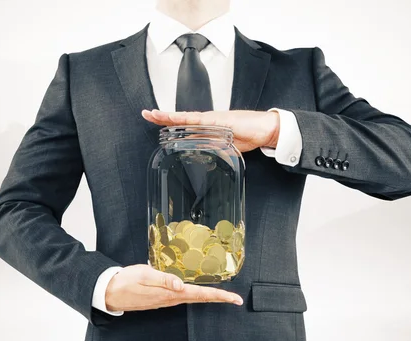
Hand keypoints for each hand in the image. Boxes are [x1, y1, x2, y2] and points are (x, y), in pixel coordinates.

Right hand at [104, 264, 242, 311]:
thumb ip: (163, 279)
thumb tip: (181, 285)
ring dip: (209, 297)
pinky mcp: (162, 298)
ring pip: (193, 298)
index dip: (218, 296)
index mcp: (170, 293)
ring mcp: (166, 300)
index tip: (234, 299)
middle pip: (200, 298)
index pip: (199, 295)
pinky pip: (184, 297)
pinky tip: (200, 292)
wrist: (110, 292)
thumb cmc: (126, 281)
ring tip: (223, 295)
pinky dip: (196, 295)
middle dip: (219, 298)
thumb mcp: (144, 275)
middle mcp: (171, 299)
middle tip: (236, 299)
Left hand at [141, 109, 279, 152]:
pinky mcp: (217, 120)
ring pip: (185, 117)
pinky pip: (197, 119)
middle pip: (180, 118)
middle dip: (163, 116)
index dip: (169, 121)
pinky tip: (173, 118)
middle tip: (146, 113)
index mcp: (207, 127)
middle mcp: (206, 121)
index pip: (184, 124)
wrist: (264, 129)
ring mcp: (210, 119)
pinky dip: (184, 118)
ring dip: (169, 116)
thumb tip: (202, 156)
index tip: (155, 119)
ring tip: (153, 114)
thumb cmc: (249, 135)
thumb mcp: (226, 147)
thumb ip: (213, 149)